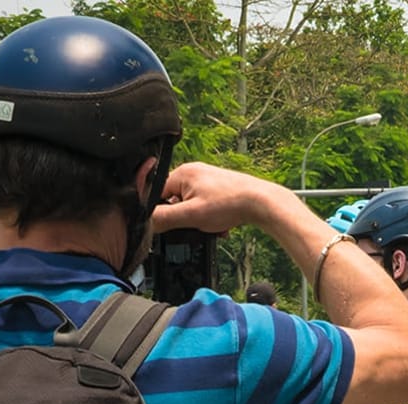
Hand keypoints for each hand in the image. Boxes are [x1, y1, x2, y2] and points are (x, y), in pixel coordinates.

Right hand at [153, 162, 299, 234]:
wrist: (263, 203)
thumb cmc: (230, 204)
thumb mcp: (191, 215)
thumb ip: (164, 218)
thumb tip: (144, 223)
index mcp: (182, 173)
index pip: (155, 193)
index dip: (160, 212)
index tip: (168, 225)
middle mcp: (194, 172)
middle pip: (174, 200)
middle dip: (184, 218)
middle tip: (196, 226)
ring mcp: (208, 180)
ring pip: (191, 206)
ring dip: (200, 220)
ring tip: (214, 225)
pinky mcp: (220, 189)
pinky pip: (206, 206)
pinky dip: (211, 219)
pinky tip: (221, 226)